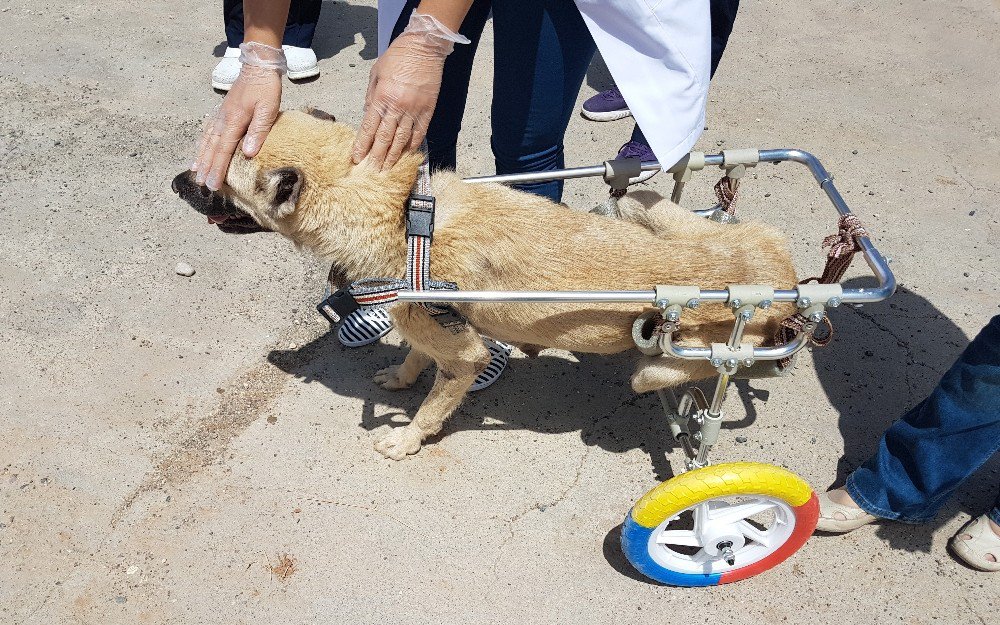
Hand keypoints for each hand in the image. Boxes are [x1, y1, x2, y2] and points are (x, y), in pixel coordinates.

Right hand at [192, 43, 284, 190]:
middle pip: (212, 148)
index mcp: (234, 121)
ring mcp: (221, 114)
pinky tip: (201, 149)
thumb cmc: (266, 88)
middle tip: (201, 184)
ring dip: (202, 156)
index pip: (224, 151)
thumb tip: (248, 153)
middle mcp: (223, 119)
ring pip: (208, 140)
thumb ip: (258, 131)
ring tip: (195, 171)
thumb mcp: (267, 110)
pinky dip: (203, 142)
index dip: (218, 169)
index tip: (213, 185)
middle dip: (206, 167)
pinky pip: (209, 130)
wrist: (258, 65)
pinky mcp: (223, 111)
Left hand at [351, 12, 468, 169]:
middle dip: (377, 157)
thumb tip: (368, 116)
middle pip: (385, 139)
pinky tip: (406, 155)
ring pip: (402, 140)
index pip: (369, 128)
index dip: (362, 146)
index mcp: (382, 97)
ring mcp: (414, 110)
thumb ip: (371, 96)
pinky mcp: (428, 111)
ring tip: (387, 170)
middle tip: (371, 172)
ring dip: (393, 157)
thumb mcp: (376, 73)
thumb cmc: (397, 57)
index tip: (357, 159)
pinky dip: (412, 146)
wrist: (424, 47)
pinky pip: (419, 133)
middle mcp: (397, 107)